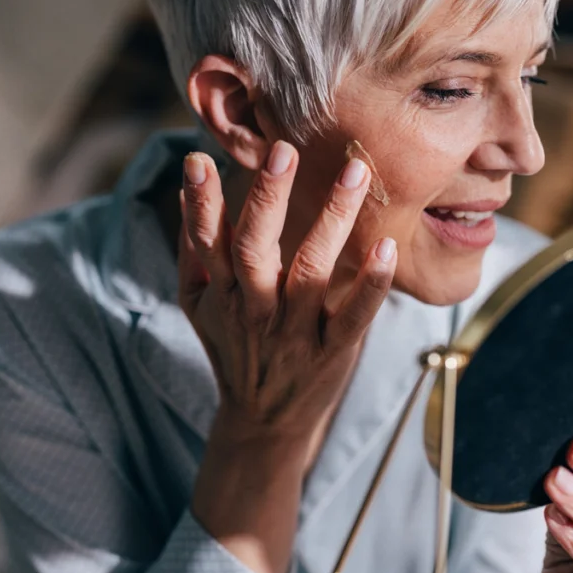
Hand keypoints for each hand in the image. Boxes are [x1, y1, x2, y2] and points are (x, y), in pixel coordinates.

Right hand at [178, 140, 396, 443]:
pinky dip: (370, 283)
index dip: (200, 202)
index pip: (205, 242)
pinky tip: (386, 246)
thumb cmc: (234, 348)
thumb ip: (194, 250)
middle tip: (283, 151)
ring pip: (310, 272)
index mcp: (220, 294)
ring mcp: (294, 332)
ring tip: (354, 173)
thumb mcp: (199, 305)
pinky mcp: (333, 351)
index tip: (200, 158)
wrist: (264, 421)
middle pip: (254, 250)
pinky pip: (354, 316)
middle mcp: (254, 310)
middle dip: (267, 200)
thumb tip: (186, 189)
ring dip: (332, 220)